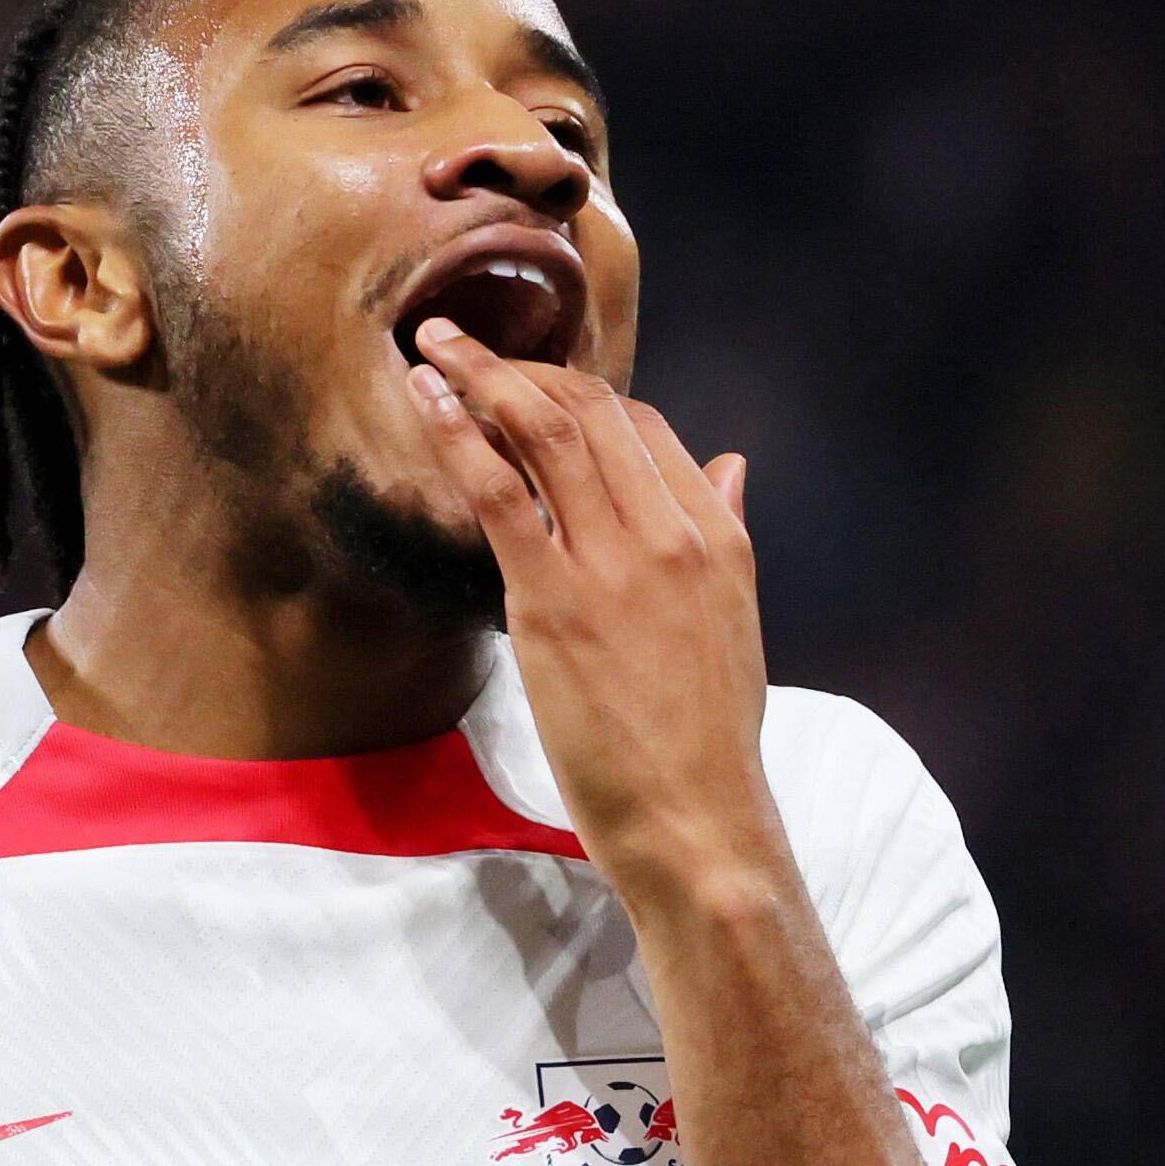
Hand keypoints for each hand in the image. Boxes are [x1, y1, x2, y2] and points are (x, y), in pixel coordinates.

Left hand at [405, 316, 781, 905]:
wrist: (695, 821)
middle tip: (468, 350)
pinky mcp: (552, 605)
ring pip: (544, 430)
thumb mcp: (738, 622)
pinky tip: (426, 398)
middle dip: (524, 366)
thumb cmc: (707, 741)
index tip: (530, 390)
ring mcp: (611, 565)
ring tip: (433, 344)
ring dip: (481, 373)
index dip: (582, 394)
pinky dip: (457, 433)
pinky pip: (498, 493)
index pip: (645, 428)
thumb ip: (726, 533)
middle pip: (593, 411)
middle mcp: (668, 534)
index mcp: (715, 536)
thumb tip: (729, 464)